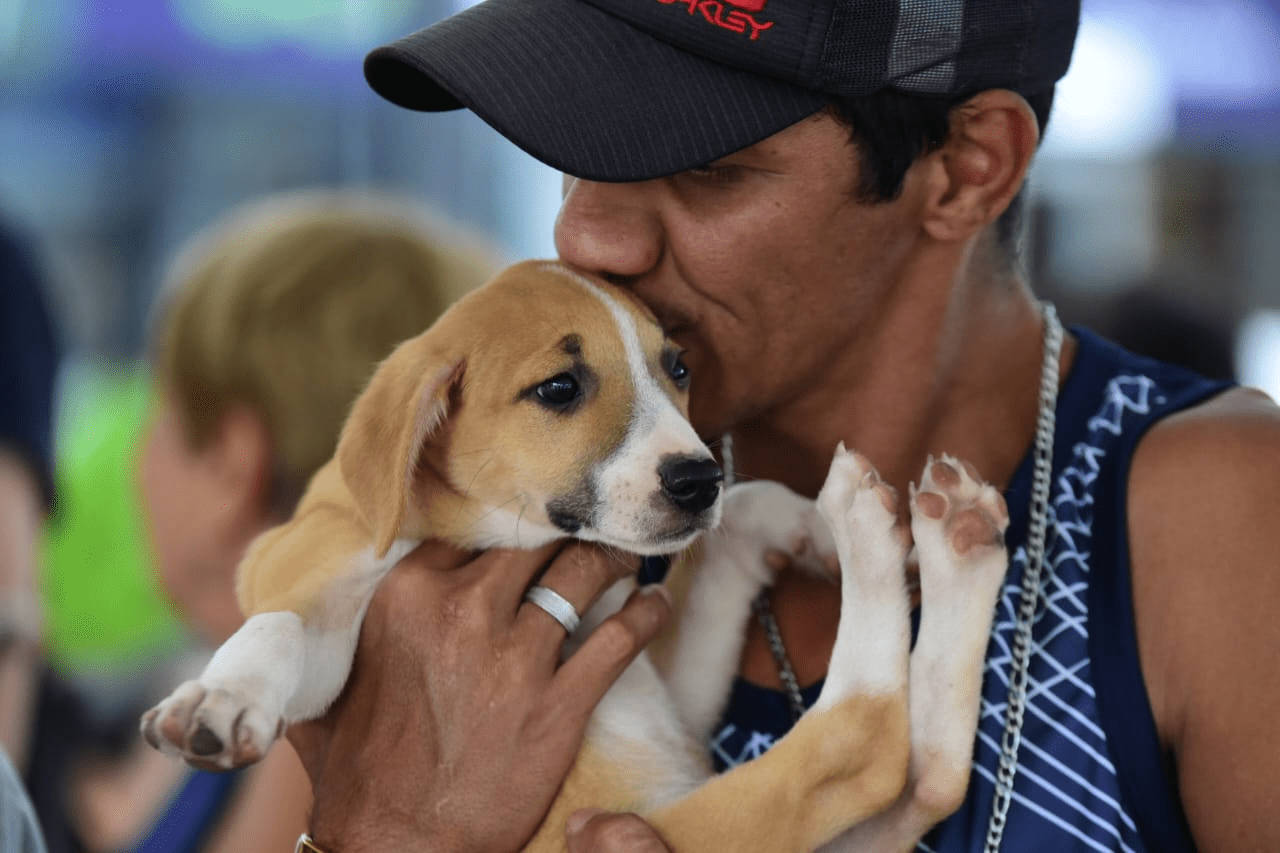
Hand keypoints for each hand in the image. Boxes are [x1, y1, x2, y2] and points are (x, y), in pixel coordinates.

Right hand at [288, 538, 670, 852]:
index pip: (473, 528)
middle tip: (590, 529)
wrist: (396, 848)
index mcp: (407, 598)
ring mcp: (517, 658)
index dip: (509, 522)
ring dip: (613, 561)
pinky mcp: (559, 704)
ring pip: (584, 574)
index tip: (530, 521)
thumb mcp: (331, 684)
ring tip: (627, 558)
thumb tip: (329, 596)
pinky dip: (644, 615)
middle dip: (566, 531)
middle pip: (536, 540)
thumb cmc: (358, 772)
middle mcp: (465, 613)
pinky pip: (619, 638)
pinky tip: (653, 605)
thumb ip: (340, 629)